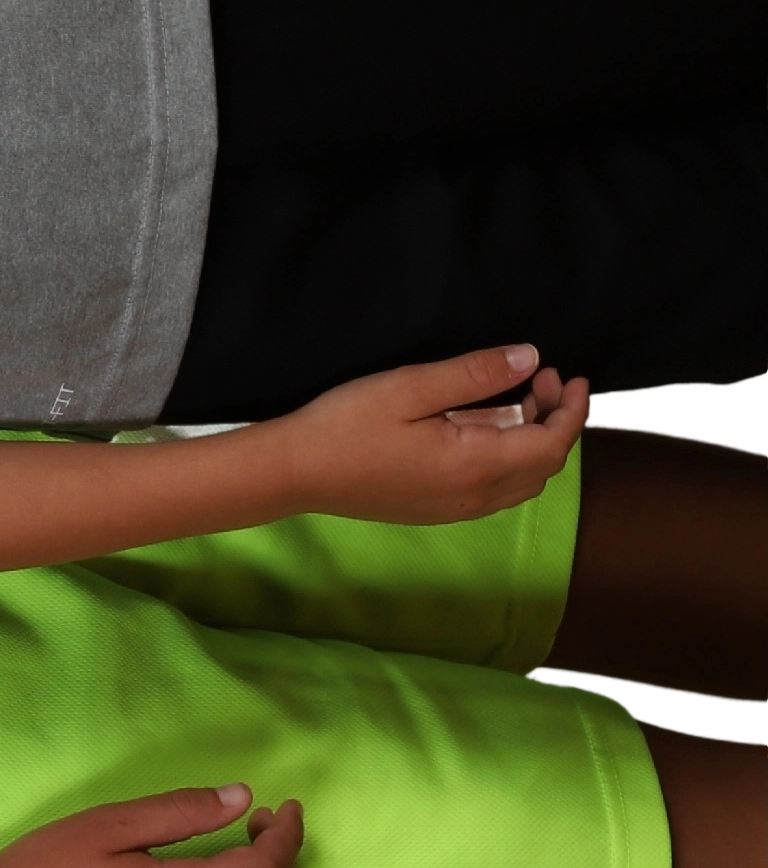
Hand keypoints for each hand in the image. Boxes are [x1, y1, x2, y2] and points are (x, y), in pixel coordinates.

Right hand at [263, 344, 589, 524]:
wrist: (295, 473)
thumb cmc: (346, 425)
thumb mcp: (409, 387)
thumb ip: (474, 374)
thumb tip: (531, 357)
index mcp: (477, 464)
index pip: (553, 443)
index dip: (572, 410)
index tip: (570, 375)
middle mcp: (477, 495)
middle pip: (544, 464)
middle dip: (553, 420)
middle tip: (537, 377)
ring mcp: (458, 508)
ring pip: (522, 480)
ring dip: (532, 441)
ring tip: (514, 401)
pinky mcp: (438, 510)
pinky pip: (497, 488)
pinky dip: (508, 458)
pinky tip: (480, 430)